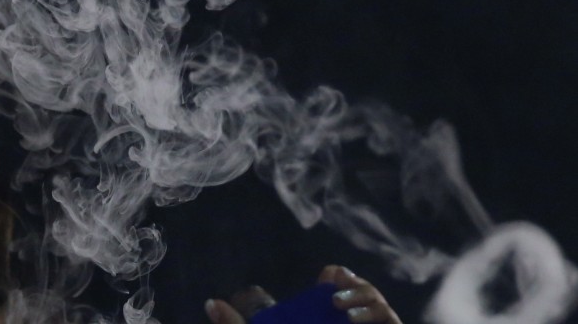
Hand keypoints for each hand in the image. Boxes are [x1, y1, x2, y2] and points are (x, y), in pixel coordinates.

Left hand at [203, 265, 402, 323]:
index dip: (341, 278)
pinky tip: (352, 321)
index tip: (329, 277)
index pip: (342, 291)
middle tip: (333, 294)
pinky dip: (376, 317)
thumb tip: (212, 302)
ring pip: (383, 312)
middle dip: (359, 288)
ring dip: (367, 301)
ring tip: (341, 308)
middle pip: (369, 299)